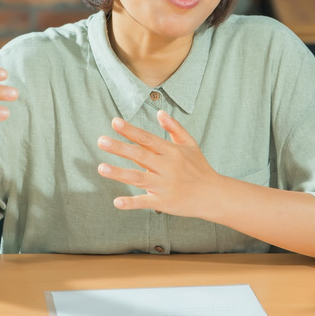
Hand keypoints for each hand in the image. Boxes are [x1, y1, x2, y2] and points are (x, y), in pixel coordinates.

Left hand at [96, 109, 222, 217]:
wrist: (213, 195)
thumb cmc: (199, 167)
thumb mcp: (190, 144)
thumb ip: (174, 128)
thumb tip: (159, 112)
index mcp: (171, 151)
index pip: (147, 138)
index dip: (131, 131)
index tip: (115, 122)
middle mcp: (167, 167)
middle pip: (140, 155)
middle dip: (120, 148)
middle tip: (101, 141)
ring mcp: (165, 185)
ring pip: (139, 178)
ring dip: (119, 173)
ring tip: (101, 168)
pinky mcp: (164, 202)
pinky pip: (145, 202)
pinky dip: (131, 203)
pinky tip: (117, 202)